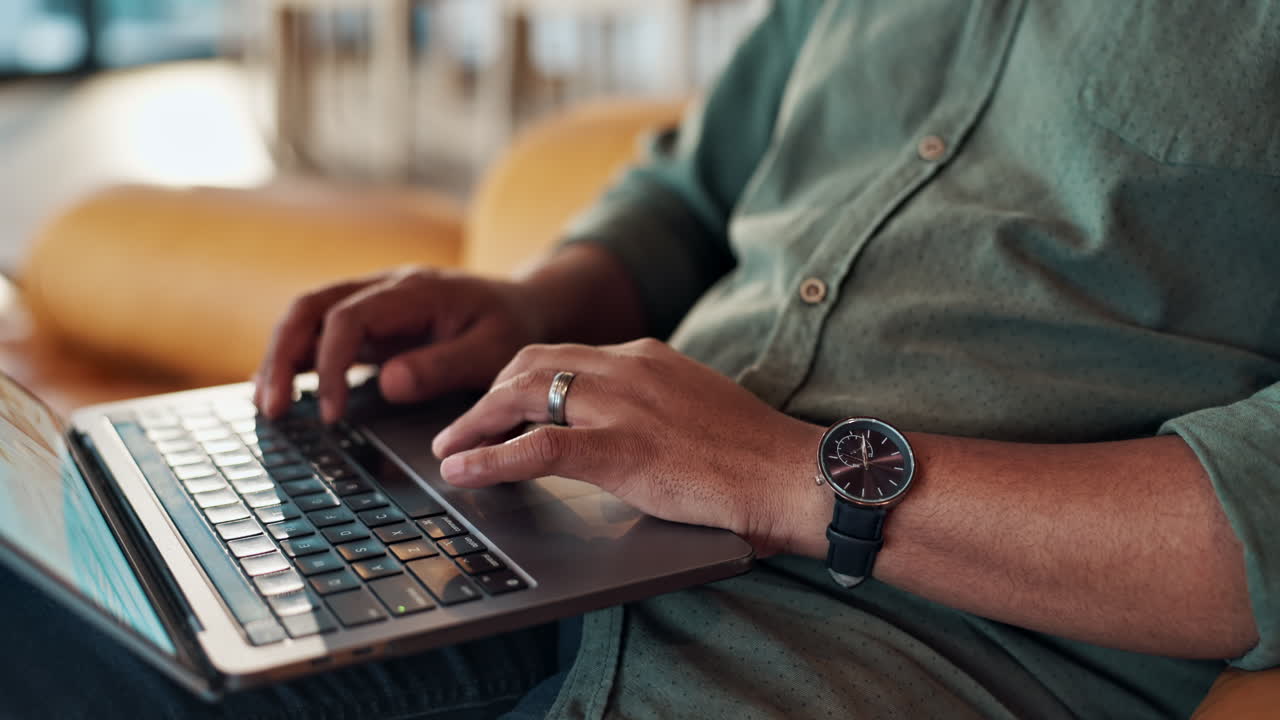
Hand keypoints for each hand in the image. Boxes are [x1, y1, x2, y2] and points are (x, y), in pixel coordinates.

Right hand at [253, 267, 547, 421]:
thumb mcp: (494, 350)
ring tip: (268, 405)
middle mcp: (384, 288)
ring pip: (307, 317)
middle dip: (282, 354)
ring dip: (281, 357)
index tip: (332, 413)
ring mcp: (373, 302)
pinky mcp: (370, 321)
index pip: (349, 317)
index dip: (333, 365)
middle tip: (271, 408)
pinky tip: (286, 391)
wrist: (527, 306)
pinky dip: (299, 360)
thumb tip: (387, 384)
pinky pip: (321, 333)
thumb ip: (443, 366)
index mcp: (414, 290)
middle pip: (311, 306)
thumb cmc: (512, 327)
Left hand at [431, 338, 826, 554]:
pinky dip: (489, 458)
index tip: (499, 400)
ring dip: (475, 422)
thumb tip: (629, 424)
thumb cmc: (755, 453)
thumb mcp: (697, 405)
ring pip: (523, 395)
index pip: (564, 353)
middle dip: (486, 393)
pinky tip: (462, 471)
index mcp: (646, 355)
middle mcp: (627, 367)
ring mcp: (622, 405)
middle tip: (461, 424)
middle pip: (530, 364)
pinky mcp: (621, 449)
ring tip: (449, 447)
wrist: (793, 474)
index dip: (519, 378)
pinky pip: (536, 448)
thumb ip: (654, 403)